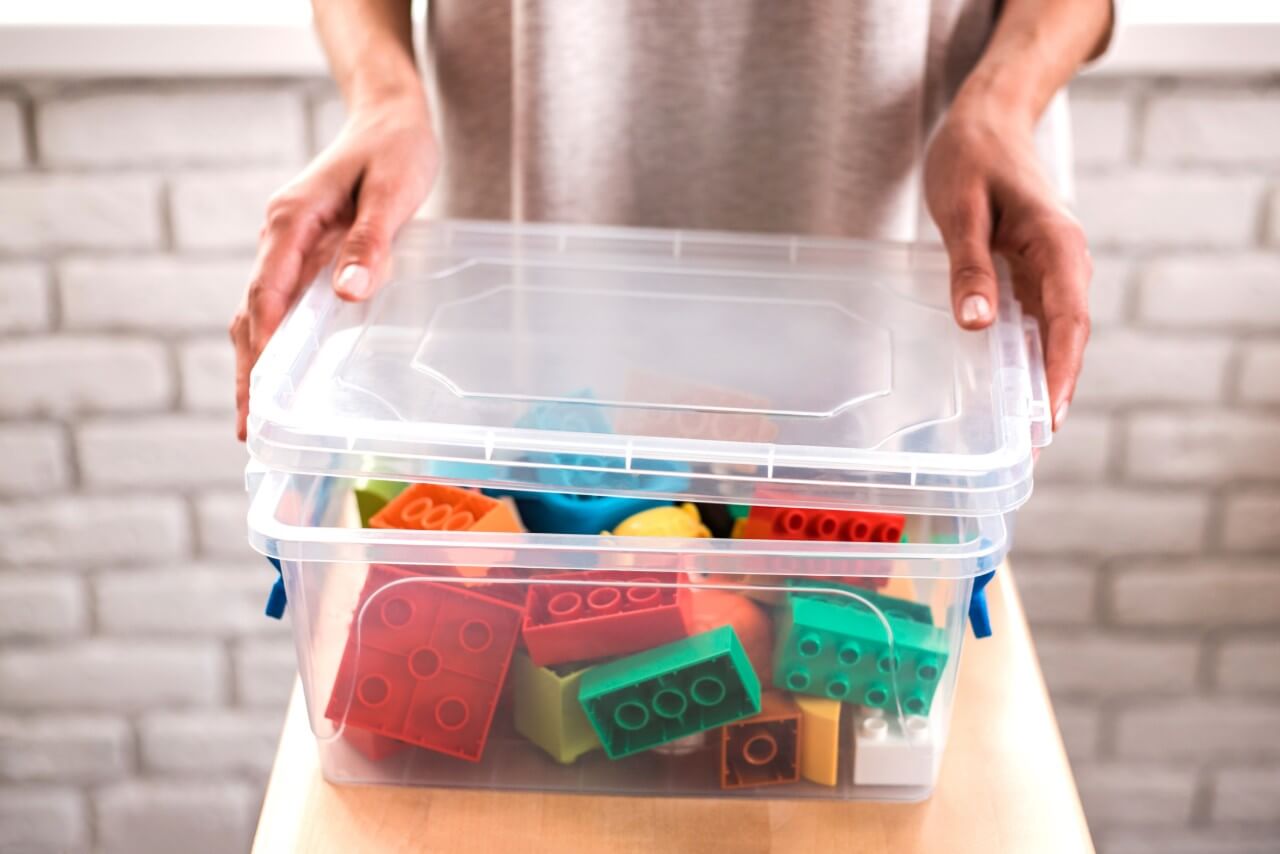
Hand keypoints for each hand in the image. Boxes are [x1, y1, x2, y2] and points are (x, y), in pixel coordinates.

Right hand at [230, 97, 436, 438]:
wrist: (389, 116)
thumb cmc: (395, 149)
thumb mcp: (392, 192)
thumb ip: (371, 241)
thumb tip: (347, 291)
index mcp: (293, 220)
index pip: (267, 293)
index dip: (263, 345)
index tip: (260, 394)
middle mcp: (280, 235)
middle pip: (253, 312)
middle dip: (247, 371)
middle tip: (249, 430)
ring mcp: (288, 244)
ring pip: (260, 312)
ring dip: (254, 362)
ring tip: (256, 418)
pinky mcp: (304, 251)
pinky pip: (280, 303)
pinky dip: (273, 341)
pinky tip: (280, 373)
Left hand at [924, 103, 1089, 431]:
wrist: (987, 119)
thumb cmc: (971, 156)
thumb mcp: (960, 210)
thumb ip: (969, 267)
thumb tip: (978, 325)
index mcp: (1056, 244)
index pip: (1068, 319)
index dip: (1061, 372)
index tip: (1050, 415)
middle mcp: (1062, 261)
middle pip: (1066, 337)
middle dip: (1052, 391)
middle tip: (1030, 446)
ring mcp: (1049, 268)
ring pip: (1051, 334)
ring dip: (1039, 380)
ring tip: (1018, 434)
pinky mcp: (1030, 271)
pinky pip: (1033, 321)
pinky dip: (1024, 355)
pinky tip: (1005, 388)